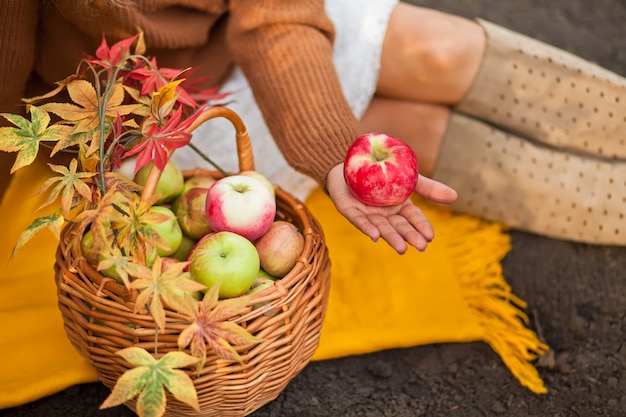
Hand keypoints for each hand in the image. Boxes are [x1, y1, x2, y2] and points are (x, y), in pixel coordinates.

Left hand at [326, 164, 456, 253]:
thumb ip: (429, 187)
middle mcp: (384, 214)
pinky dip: (367, 227)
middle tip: (421, 247)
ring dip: (391, 238)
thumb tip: (455, 196)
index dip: (421, 227)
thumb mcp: (409, 176)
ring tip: (402, 249)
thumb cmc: (383, 170)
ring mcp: (367, 213)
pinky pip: (358, 220)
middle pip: (399, 227)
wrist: (353, 159)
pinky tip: (374, 236)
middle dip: (409, 237)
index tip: (430, 236)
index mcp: (399, 207)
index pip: (413, 218)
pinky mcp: (349, 210)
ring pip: (381, 228)